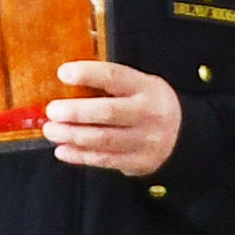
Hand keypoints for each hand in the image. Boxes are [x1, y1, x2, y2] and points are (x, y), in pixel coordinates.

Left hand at [45, 59, 182, 179]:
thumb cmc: (147, 103)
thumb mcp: (138, 85)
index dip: (88, 74)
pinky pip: (105, 160)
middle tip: (52, 111)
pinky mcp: (139, 162)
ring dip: (73, 136)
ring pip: (104, 140)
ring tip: (51, 131)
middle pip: (108, 112)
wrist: (183, 134)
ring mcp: (145, 140)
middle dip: (75, 112)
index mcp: (146, 87)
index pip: (115, 77)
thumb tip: (67, 72)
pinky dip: (80, 156)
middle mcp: (148, 113)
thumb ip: (109, 81)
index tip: (64, 73)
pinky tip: (62, 150)